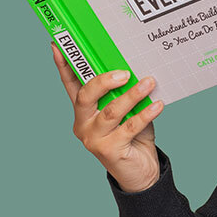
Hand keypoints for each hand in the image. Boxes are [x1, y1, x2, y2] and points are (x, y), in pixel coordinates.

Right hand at [52, 42, 164, 192]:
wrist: (141, 171)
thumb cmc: (133, 136)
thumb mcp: (126, 111)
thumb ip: (123, 94)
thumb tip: (134, 68)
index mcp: (83, 111)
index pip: (70, 84)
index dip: (64, 65)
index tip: (58, 45)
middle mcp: (83, 124)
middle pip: (85, 97)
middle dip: (103, 81)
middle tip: (124, 72)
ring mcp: (94, 138)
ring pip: (110, 111)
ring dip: (131, 95)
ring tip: (149, 83)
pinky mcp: (109, 151)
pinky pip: (129, 127)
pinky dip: (145, 114)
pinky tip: (157, 105)